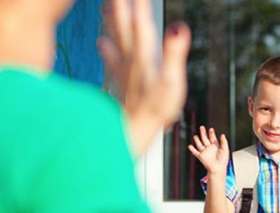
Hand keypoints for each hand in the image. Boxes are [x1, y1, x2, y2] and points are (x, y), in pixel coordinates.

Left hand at [98, 0, 191, 155]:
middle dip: (121, 6)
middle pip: (124, 26)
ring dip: (111, 20)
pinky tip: (100, 42)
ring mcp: (124, 71)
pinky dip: (106, 48)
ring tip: (105, 5)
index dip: (140, 6)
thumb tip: (179, 27)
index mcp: (144, 57)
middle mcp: (131, 60)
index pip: (142, 23)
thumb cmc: (154, 110)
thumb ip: (174, 54)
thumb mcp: (172, 82)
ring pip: (115, 38)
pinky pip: (111, 58)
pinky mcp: (121, 82)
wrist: (132, 133)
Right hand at [188, 126, 228, 175]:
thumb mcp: (225, 150)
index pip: (212, 138)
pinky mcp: (201, 156)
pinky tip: (190, 146)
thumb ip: (224, 142)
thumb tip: (222, 134)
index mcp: (215, 146)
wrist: (218, 168)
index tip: (211, 129)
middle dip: (203, 133)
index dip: (211, 133)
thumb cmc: (223, 160)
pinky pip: (195, 152)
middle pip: (205, 139)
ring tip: (195, 136)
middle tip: (202, 127)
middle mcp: (209, 148)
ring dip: (197, 140)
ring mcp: (205, 152)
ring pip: (199, 144)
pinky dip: (192, 149)